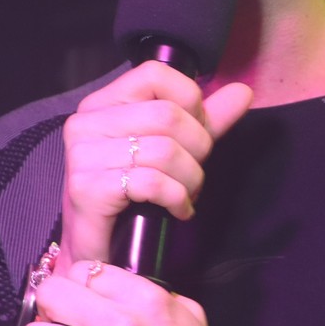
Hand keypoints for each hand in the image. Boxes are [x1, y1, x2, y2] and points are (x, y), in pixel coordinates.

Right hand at [60, 61, 252, 262]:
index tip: (195, 133)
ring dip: (190, 179)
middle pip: (167, 115)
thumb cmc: (134, 199)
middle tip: (193, 176)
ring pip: (164, 150)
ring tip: (186, 196)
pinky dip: (177, 198)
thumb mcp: (176, 152)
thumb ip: (206, 120)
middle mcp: (85, 122)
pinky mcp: (86, 188)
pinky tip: (179, 211)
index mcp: (102, 104)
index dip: (190, 102)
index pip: (155, 73)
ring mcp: (81, 155)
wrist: (99, 251)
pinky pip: (151, 182)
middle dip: (197, 149)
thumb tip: (243, 91)